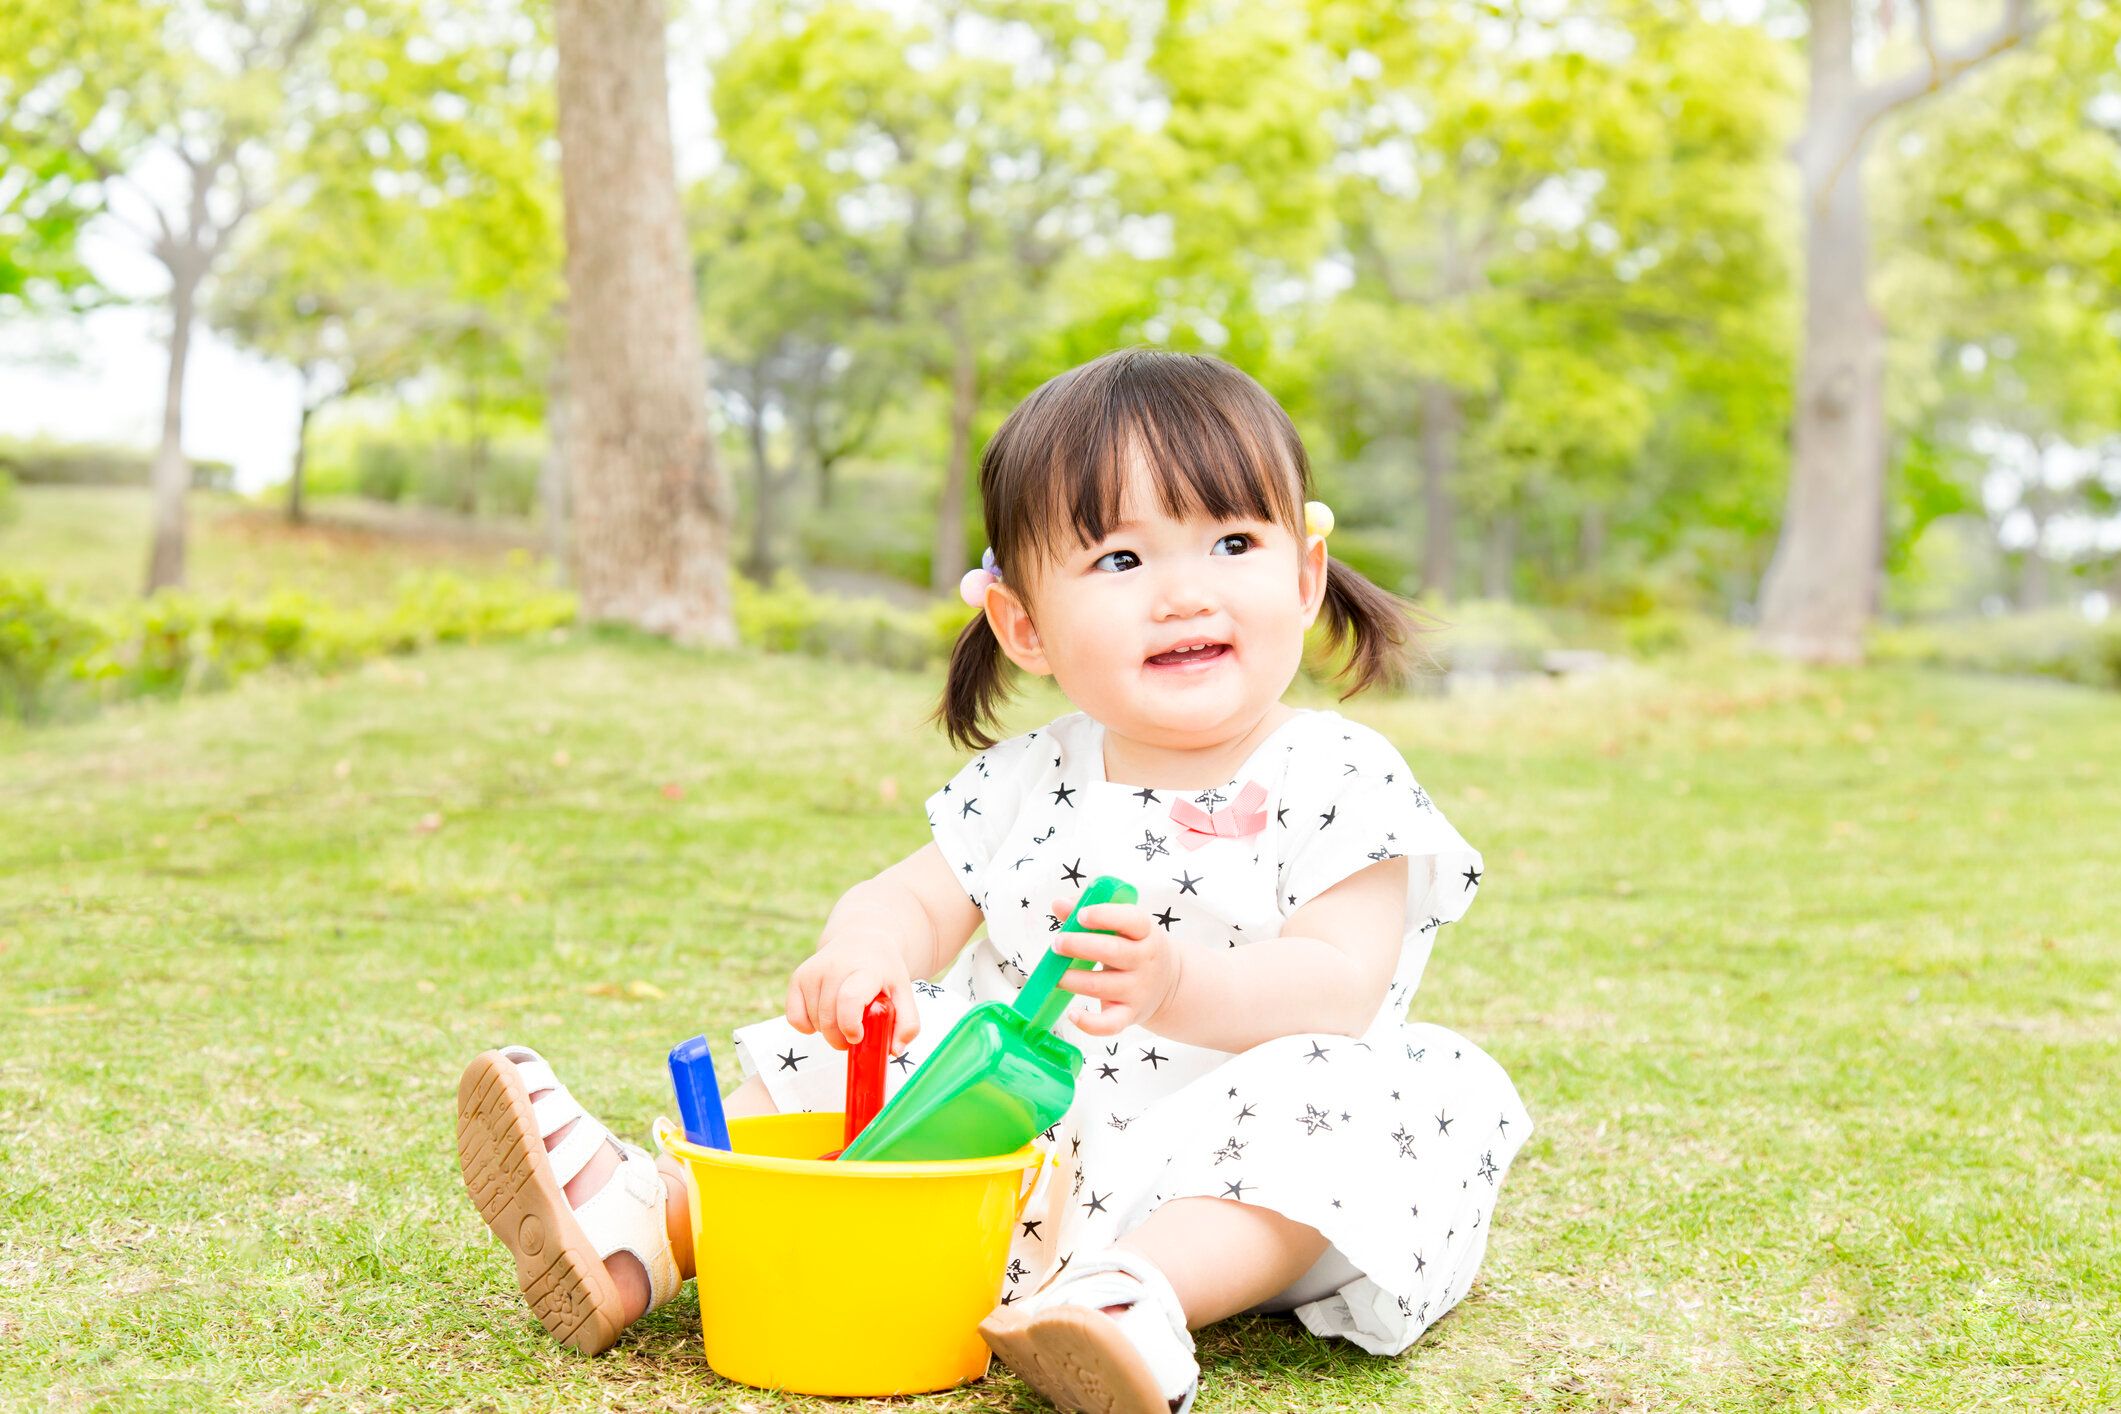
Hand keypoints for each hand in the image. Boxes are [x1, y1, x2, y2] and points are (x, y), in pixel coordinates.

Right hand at [785, 934, 919, 1051]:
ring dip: (827, 1032)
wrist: (862, 941)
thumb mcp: (904, 992)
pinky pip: (794, 1017)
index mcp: (866, 969)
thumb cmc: (884, 973)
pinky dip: (807, 1026)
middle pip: (829, 1018)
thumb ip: (908, 1024)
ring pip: (813, 1021)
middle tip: (853, 1037)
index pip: (849, 1000)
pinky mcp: (798, 977)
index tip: (858, 1036)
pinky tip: (824, 1016)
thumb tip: (895, 1051)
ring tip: (842, 1020)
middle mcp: (835, 966)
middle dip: (840, 1039)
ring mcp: (814, 971)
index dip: (850, 1026)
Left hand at [1047, 894, 1181, 1035]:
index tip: (1081, 915)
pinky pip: (1109, 1025)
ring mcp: (1137, 990)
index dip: (1105, 916)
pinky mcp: (1129, 1014)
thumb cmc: (1135, 946)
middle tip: (1057, 944)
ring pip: (1101, 986)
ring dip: (1072, 979)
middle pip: (1112, 952)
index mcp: (1145, 932)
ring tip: (1054, 975)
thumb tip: (1059, 904)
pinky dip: (1089, 1024)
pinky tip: (1072, 1014)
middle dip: (1079, 946)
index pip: (1131, 920)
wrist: (1170, 984)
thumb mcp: (1124, 924)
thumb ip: (1091, 911)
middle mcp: (1144, 961)